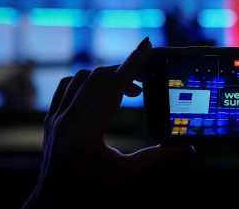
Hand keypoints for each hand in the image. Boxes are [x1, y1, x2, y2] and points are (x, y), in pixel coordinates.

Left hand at [23, 37, 192, 207]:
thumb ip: (155, 158)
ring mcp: (56, 118)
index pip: (113, 87)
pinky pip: (67, 86)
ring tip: (126, 92)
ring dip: (106, 76)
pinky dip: (86, 82)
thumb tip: (187, 149)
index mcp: (86, 132)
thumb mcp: (122, 176)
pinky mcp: (51, 119)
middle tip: (144, 85)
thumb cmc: (86, 196)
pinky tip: (98, 93)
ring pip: (82, 78)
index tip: (147, 45)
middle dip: (125, 72)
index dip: (133, 65)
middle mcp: (68, 119)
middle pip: (99, 77)